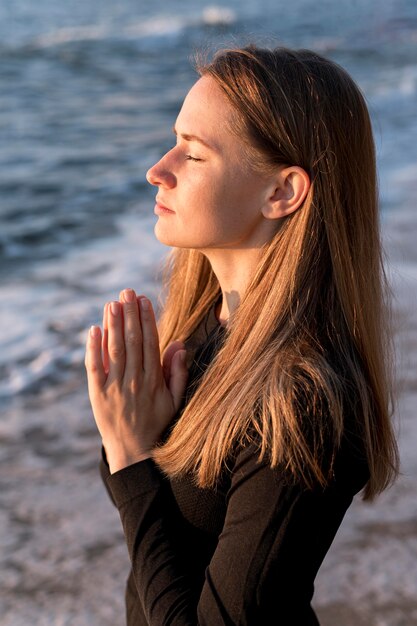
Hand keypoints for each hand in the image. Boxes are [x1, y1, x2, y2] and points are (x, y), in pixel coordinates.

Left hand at [85, 289, 187, 473]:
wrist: (133, 452)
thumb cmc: (156, 423)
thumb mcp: (174, 400)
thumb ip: (177, 372)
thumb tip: (179, 345)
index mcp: (154, 380)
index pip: (150, 343)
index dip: (147, 320)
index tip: (144, 300)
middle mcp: (134, 381)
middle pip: (131, 341)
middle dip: (129, 314)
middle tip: (127, 292)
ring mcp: (114, 387)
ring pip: (114, 350)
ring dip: (113, 324)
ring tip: (112, 303)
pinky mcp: (97, 394)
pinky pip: (94, 367)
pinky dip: (93, 348)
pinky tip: (93, 329)